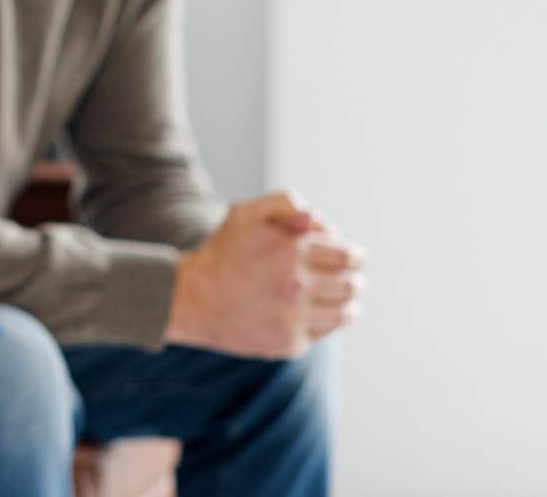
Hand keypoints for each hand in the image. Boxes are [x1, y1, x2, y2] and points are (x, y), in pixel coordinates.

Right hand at [165, 190, 367, 358]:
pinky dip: (326, 323)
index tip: (353, 257)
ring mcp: (294, 317)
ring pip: (345, 312)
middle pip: (352, 284)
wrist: (191, 299)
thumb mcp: (245, 213)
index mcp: (292, 249)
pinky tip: (315, 314)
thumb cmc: (221, 253)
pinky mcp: (289, 342)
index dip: (355, 255)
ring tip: (345, 301)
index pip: (349, 255)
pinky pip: (324, 333)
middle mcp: (297, 284)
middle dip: (354, 279)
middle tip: (351, 279)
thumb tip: (319, 220)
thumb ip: (285, 204)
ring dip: (350, 304)